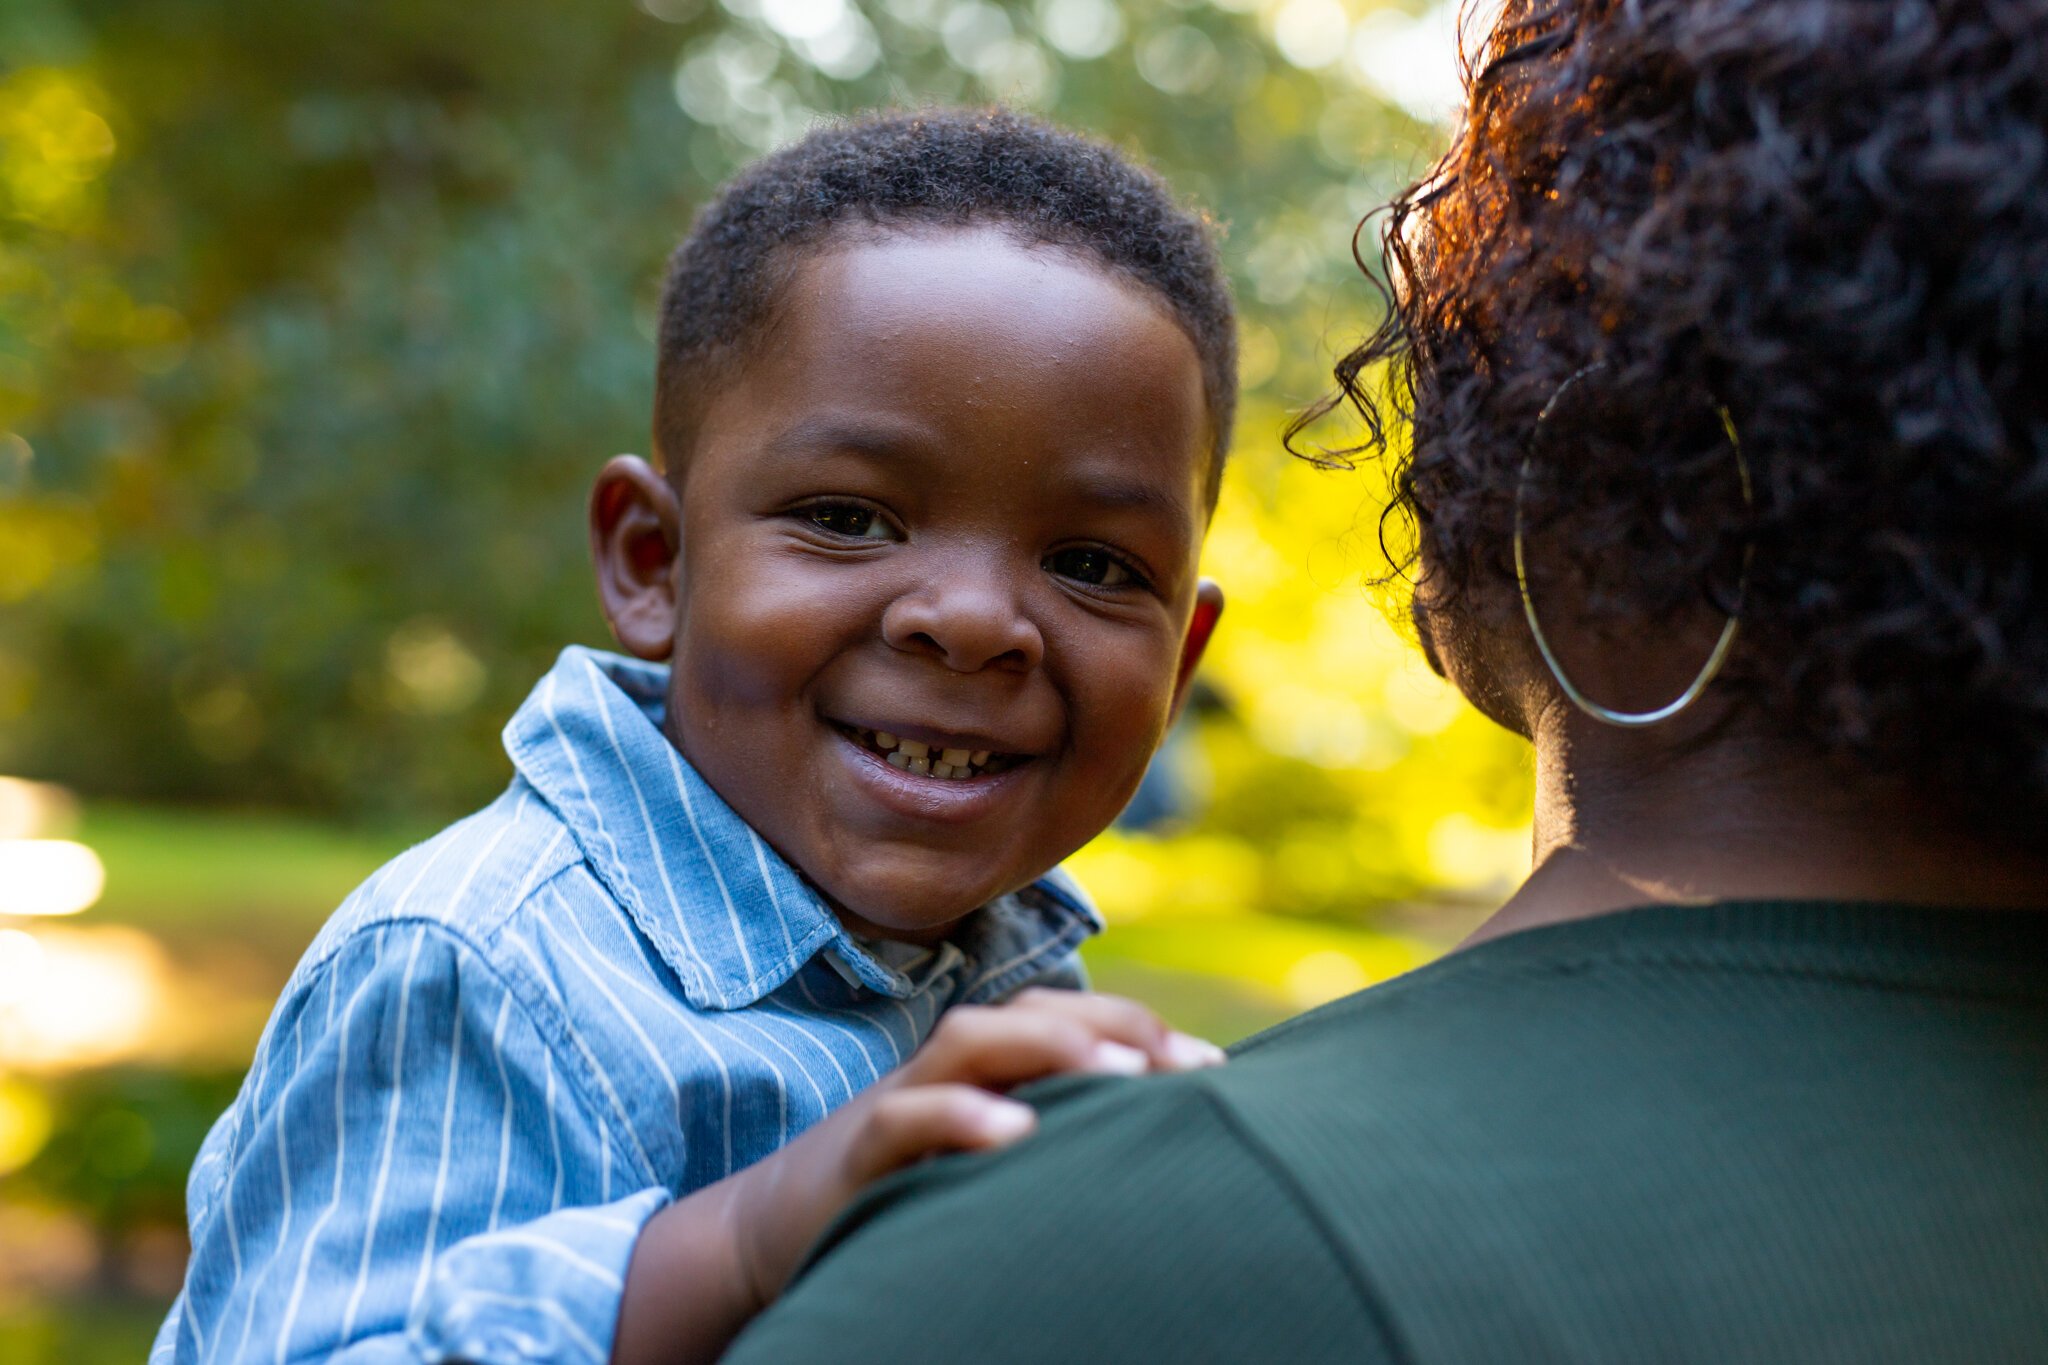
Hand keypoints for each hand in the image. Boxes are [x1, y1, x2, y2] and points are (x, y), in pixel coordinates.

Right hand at [610, 990, 1223, 1364]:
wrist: (776, 1227)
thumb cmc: (909, 1186)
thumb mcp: (991, 1149)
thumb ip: (1056, 1126)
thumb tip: (1163, 1139)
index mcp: (990, 1061)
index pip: (1075, 1015)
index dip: (1142, 1028)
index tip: (1216, 1070)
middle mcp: (950, 1064)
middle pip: (1033, 1011)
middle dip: (1111, 1025)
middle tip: (1181, 1066)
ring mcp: (903, 1099)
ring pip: (972, 1041)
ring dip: (1047, 1047)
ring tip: (1116, 1073)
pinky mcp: (860, 1149)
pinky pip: (906, 1117)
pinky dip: (959, 1115)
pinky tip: (1014, 1133)